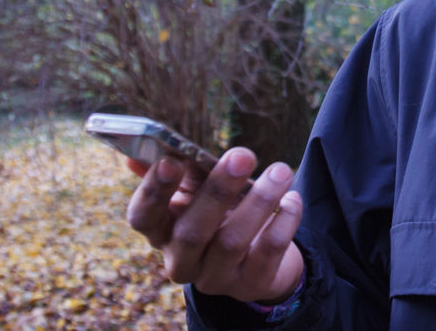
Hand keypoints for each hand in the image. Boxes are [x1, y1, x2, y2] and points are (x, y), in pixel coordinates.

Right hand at [126, 148, 304, 303]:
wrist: (258, 259)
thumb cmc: (221, 215)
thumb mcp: (199, 193)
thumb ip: (182, 172)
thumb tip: (153, 149)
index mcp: (161, 232)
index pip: (143, 217)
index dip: (154, 191)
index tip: (172, 161)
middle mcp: (181, 261)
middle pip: (191, 232)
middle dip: (218, 191)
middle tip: (243, 156)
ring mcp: (214, 278)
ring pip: (232, 241)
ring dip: (259, 201)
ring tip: (281, 171)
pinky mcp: (250, 285)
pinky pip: (268, 251)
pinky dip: (284, 221)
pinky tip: (292, 198)